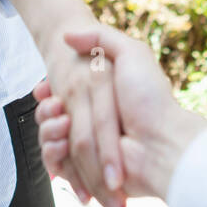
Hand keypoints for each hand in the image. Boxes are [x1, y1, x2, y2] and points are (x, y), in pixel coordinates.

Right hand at [34, 26, 206, 201]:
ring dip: (48, 132)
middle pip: (53, 118)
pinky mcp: (85, 171)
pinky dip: (53, 157)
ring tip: (61, 124)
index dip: (48, 92)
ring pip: (50, 139)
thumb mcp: (132, 53)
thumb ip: (100, 37)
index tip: (43, 89)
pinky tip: (59, 145)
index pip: (62, 94)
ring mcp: (89, 148)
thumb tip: (68, 36)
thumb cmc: (150, 97)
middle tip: (55, 104)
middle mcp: (94, 123)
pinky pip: (56, 164)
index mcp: (100, 98)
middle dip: (47, 112)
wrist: (164, 142)